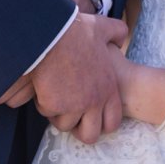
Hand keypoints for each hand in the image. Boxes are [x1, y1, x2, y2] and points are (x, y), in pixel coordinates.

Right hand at [32, 12, 127, 142]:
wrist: (52, 33)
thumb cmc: (77, 31)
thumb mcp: (104, 28)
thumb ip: (117, 33)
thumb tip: (121, 38)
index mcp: (107, 88)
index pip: (112, 122)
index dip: (101, 122)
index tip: (91, 114)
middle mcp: (93, 101)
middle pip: (90, 135)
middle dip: (79, 128)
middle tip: (71, 114)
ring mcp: (73, 105)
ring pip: (65, 125)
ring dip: (59, 114)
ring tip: (56, 95)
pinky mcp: (53, 104)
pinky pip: (47, 111)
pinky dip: (43, 102)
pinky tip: (44, 86)